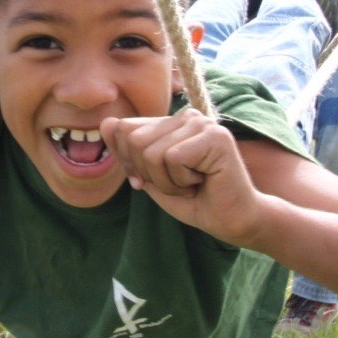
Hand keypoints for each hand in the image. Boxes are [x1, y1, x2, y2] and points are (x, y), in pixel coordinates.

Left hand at [99, 108, 261, 241]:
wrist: (231, 222)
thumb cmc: (194, 201)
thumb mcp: (150, 177)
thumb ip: (128, 152)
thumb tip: (106, 123)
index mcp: (170, 122)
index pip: (124, 130)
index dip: (130, 163)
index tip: (152, 180)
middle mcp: (186, 116)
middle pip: (134, 140)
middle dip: (148, 174)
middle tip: (178, 184)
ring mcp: (202, 123)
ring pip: (152, 152)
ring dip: (167, 182)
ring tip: (192, 184)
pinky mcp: (215, 136)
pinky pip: (173, 158)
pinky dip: (181, 182)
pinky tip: (203, 182)